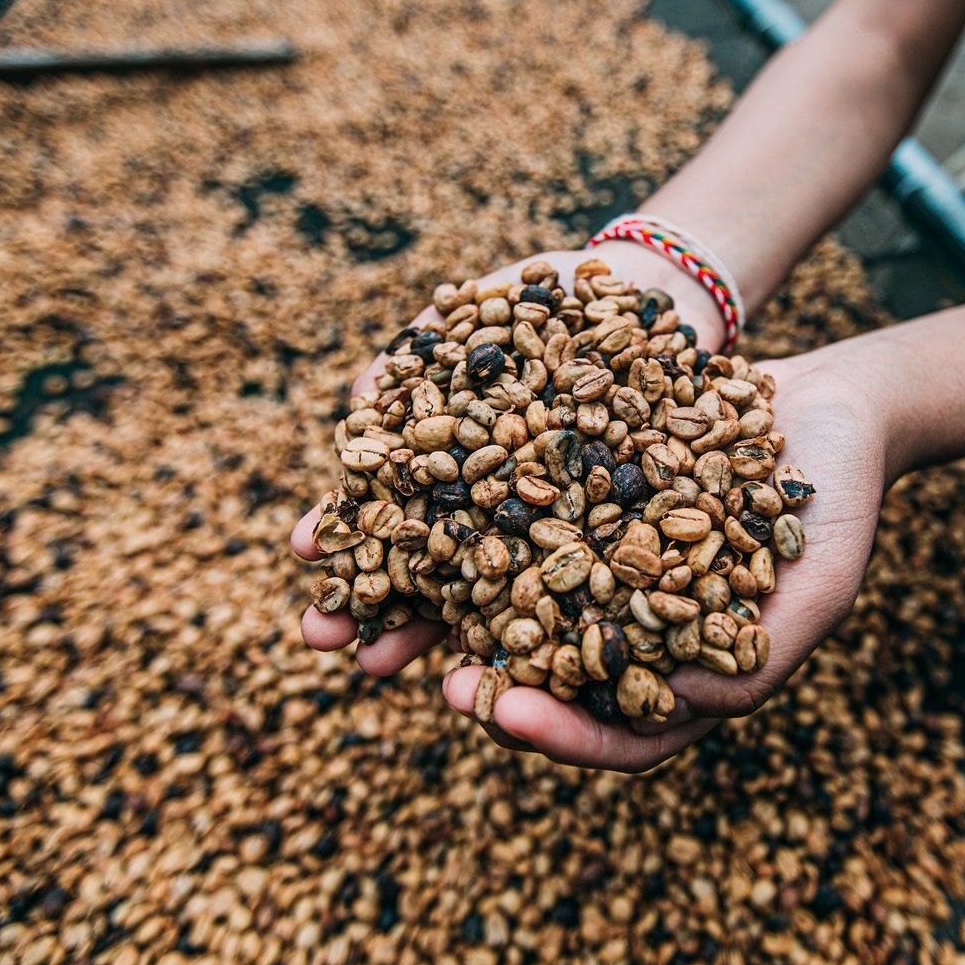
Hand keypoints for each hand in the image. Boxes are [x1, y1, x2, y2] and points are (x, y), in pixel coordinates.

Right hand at [289, 244, 724, 674]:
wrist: (661, 299)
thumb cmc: (562, 300)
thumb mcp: (488, 311)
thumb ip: (426, 353)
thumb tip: (360, 398)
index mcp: (460, 462)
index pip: (392, 506)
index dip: (348, 530)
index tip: (303, 549)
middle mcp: (502, 509)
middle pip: (428, 566)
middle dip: (372, 604)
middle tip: (317, 636)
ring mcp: (557, 534)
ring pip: (490, 594)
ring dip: (429, 632)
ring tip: (378, 664)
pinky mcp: (618, 548)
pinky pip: (575, 592)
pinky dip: (533, 625)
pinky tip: (499, 656)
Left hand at [441, 341, 892, 770]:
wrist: (829, 404)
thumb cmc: (840, 502)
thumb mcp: (819, 584)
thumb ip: (758, 655)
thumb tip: (679, 707)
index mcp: (690, 672)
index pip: (622, 734)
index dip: (564, 734)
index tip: (507, 714)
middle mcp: (638, 627)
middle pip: (557, 680)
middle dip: (497, 686)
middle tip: (440, 682)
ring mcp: (608, 565)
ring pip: (526, 603)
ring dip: (470, 611)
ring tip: (417, 603)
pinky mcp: (588, 500)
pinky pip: (528, 521)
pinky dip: (484, 524)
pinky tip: (441, 507)